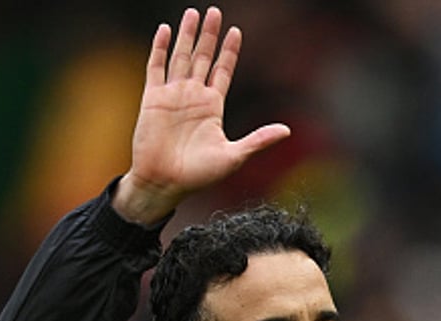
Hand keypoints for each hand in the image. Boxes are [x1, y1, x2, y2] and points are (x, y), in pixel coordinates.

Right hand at [113, 6, 290, 223]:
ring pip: (181, 57)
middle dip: (209, 35)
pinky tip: (165, 30)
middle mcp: (193, 97)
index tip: (236, 31)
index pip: (223, 71)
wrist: (164, 183)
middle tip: (215, 11)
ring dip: (187, 35)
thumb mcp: (234, 156)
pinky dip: (159, 49)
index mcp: (212, 107)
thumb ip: (258, 140)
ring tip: (193, 13)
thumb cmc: (198, 175)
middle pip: (203, 57)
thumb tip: (287, 131)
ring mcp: (172, 96)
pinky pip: (156, 68)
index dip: (229, 52)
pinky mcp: (153, 99)